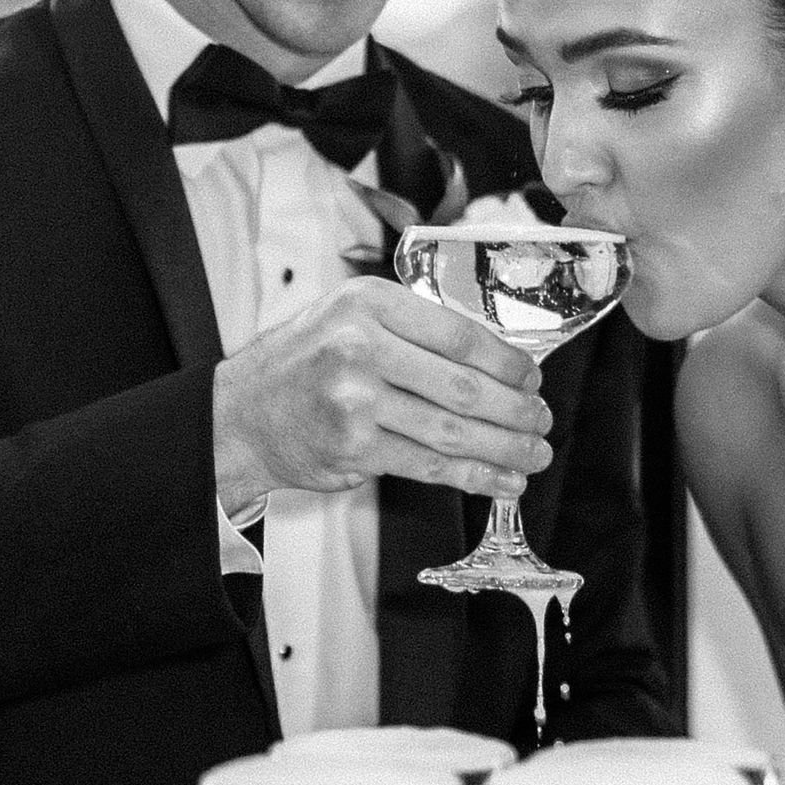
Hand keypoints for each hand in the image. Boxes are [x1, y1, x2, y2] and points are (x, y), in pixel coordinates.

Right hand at [212, 276, 552, 504]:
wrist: (242, 415)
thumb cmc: (305, 363)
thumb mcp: (350, 317)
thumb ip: (412, 327)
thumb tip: (498, 360)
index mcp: (369, 304)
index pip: (460, 335)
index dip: (509, 362)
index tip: (533, 379)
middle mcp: (361, 348)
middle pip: (464, 387)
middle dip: (516, 411)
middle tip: (542, 421)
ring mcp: (356, 402)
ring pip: (453, 432)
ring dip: (506, 449)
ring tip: (535, 455)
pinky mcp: (354, 450)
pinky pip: (430, 466)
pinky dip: (475, 477)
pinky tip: (502, 481)